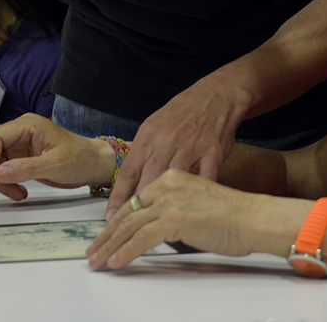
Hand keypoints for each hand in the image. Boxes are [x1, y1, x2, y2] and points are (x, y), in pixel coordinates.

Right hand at [0, 113, 115, 201]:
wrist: (92, 165)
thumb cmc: (80, 158)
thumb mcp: (55, 164)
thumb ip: (26, 168)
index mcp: (28, 125)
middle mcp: (19, 131)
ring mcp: (18, 144)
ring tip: (15, 193)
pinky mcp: (19, 156)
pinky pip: (1, 168)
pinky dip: (4, 181)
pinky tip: (18, 191)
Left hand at [87, 170, 252, 269]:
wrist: (255, 216)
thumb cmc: (231, 212)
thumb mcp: (194, 198)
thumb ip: (172, 205)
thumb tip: (156, 225)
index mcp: (169, 176)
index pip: (132, 198)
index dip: (114, 219)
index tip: (102, 235)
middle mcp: (166, 182)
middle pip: (127, 211)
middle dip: (106, 236)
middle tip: (92, 253)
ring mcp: (171, 199)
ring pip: (130, 224)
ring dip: (111, 246)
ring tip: (99, 261)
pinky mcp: (177, 218)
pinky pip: (145, 237)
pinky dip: (128, 251)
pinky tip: (118, 261)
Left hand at [107, 75, 250, 215]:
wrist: (216, 96)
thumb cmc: (183, 114)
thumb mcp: (156, 126)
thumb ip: (144, 152)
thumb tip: (129, 182)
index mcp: (149, 134)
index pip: (129, 170)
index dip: (118, 196)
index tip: (110, 217)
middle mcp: (167, 140)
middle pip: (146, 178)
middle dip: (134, 207)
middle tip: (125, 230)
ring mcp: (191, 146)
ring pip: (171, 180)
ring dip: (161, 206)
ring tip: (152, 229)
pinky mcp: (213, 152)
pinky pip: (205, 178)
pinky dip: (197, 197)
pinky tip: (191, 214)